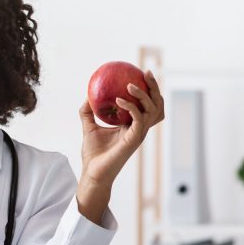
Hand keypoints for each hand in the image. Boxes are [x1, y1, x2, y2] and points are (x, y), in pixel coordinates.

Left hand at [76, 70, 164, 220]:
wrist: (92, 172)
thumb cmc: (93, 153)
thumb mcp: (88, 127)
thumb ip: (88, 111)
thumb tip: (87, 95)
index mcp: (133, 125)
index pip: (148, 104)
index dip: (150, 89)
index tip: (142, 73)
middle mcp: (140, 129)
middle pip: (157, 105)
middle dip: (155, 87)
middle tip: (146, 72)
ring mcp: (139, 134)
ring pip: (152, 110)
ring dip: (143, 95)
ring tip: (130, 85)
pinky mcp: (134, 140)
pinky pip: (138, 118)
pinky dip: (130, 107)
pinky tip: (118, 100)